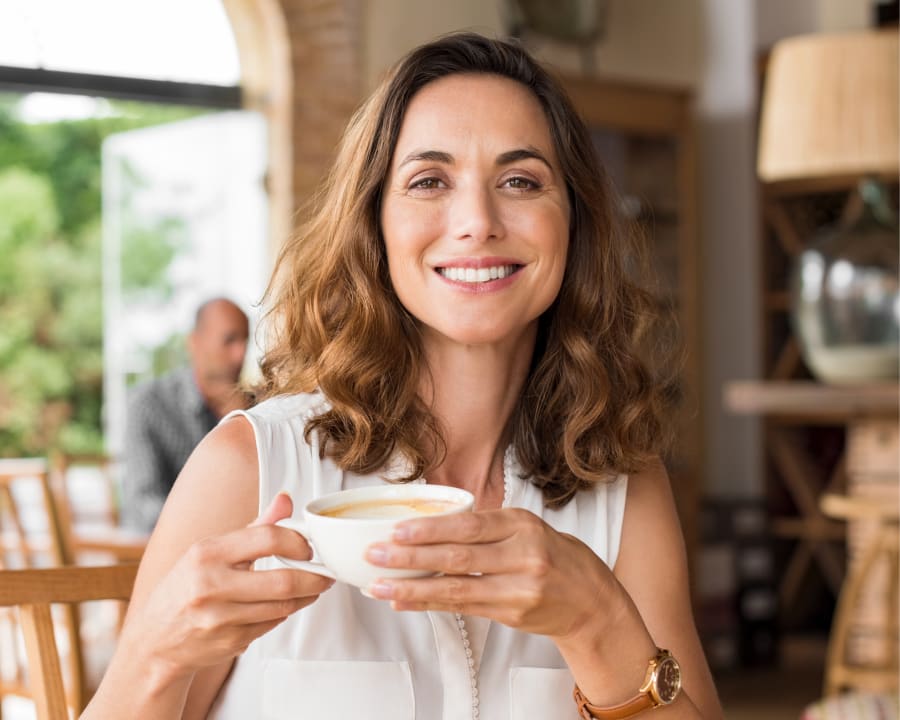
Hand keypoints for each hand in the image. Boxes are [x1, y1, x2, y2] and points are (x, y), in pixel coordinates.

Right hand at [119, 493, 333, 678]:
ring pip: (282, 606)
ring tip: (313, 587)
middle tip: (325, 573)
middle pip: (283, 581)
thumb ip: (255, 527)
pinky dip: (284, 613)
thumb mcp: (211, 551)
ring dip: (305, 596)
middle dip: (314, 577)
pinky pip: (272, 625)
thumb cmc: (186, 587)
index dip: (298, 542)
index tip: (309, 547)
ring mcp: (220, 618)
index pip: (267, 538)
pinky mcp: (229, 643)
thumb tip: (286, 499)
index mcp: (206, 553)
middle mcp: (210, 586)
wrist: (154, 642)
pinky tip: (285, 604)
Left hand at [364, 508, 614, 638]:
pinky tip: (405, 602)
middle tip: (376, 554)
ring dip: (412, 588)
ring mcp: (518, 588)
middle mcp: (522, 555)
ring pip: (455, 587)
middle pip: (457, 556)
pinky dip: (430, 604)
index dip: (430, 529)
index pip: (469, 526)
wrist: (593, 601)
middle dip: (411, 556)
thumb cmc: (556, 558)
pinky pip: (463, 607)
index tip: (397, 530)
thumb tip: (431, 528)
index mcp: (522, 525)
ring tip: (380, 586)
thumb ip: (487, 528)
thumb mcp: (528, 529)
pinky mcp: (512, 614)